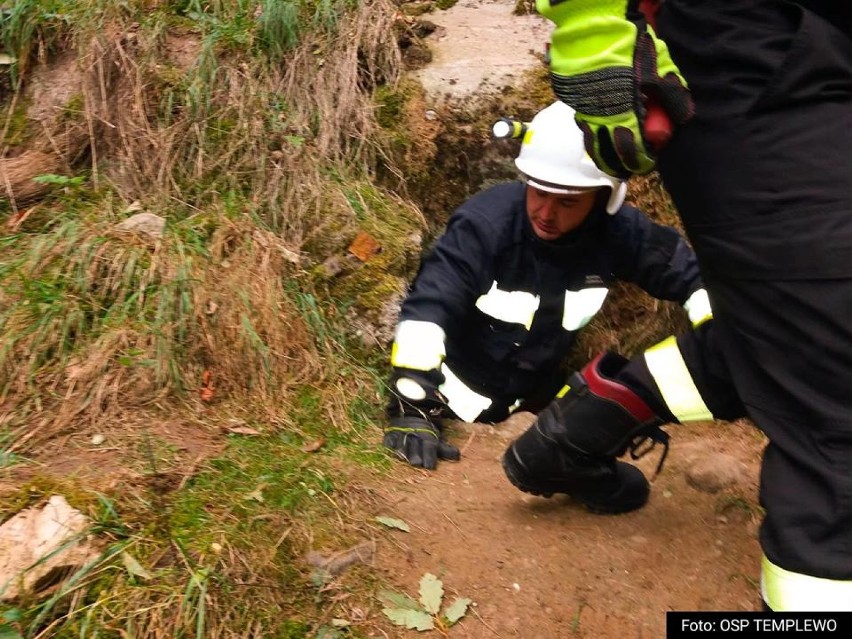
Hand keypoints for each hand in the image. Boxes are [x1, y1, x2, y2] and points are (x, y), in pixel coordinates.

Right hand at [383, 416, 459, 469]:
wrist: (410, 415)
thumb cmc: (425, 434)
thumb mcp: (436, 440)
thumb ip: (445, 449)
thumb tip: (458, 456)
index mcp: (427, 438)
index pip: (429, 447)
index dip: (429, 456)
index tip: (429, 466)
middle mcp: (415, 436)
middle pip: (415, 446)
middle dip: (415, 454)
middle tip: (416, 463)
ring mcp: (402, 435)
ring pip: (401, 443)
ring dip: (402, 451)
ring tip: (402, 458)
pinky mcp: (390, 435)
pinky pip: (389, 441)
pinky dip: (389, 445)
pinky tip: (390, 450)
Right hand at [536, 0, 693, 176]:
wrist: (593, 28)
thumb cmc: (628, 46)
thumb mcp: (658, 66)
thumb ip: (672, 93)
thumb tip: (683, 117)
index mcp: (624, 113)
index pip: (632, 151)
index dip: (641, 162)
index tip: (648, 163)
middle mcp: (601, 119)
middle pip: (609, 156)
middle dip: (621, 165)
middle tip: (630, 168)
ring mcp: (585, 113)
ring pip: (593, 145)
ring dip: (605, 155)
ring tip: (614, 160)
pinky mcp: (576, 104)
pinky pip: (585, 128)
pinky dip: (594, 137)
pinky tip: (602, 134)